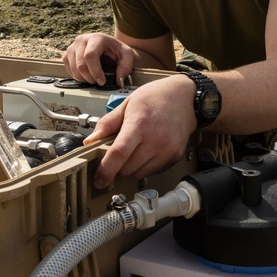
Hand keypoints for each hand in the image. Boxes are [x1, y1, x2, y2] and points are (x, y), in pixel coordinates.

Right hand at [62, 32, 134, 86]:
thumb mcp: (126, 55)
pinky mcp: (67, 55)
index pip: (90, 55)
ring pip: (74, 69)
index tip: (102, 81)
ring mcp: (72, 47)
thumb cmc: (115, 49)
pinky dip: (78, 77)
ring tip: (94, 78)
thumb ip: (126, 66)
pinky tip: (86, 75)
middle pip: (81, 65)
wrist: (107, 45)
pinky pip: (69, 70)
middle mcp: (81, 40)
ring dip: (85, 79)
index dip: (95, 71)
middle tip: (99, 81)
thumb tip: (118, 80)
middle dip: (91, 78)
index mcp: (96, 38)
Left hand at [82, 74, 196, 188]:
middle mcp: (155, 140)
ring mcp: (167, 150)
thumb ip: (108, 124)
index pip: (119, 153)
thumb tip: (91, 140)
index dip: (106, 170)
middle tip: (120, 150)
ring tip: (137, 147)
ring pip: (138, 173)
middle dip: (118, 164)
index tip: (98, 179)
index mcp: (139, 124)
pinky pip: (152, 171)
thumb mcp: (128, 104)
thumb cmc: (156, 97)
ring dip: (131, 167)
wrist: (186, 97)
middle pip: (127, 168)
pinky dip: (145, 166)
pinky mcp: (174, 156)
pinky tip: (149, 149)